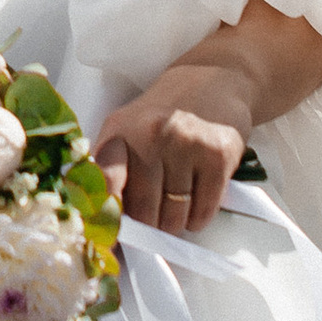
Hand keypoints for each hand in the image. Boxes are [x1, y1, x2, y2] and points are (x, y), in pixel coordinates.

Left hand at [92, 66, 254, 238]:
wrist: (213, 81)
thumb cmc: (164, 116)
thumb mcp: (126, 130)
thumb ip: (111, 170)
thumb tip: (102, 224)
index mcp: (119, 132)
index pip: (105, 184)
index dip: (105, 219)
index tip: (108, 239)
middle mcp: (151, 135)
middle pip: (143, 213)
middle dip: (148, 227)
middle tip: (153, 219)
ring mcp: (187, 143)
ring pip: (175, 218)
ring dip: (174, 224)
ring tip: (175, 204)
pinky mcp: (218, 154)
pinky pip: (204, 212)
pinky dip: (198, 218)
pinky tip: (195, 200)